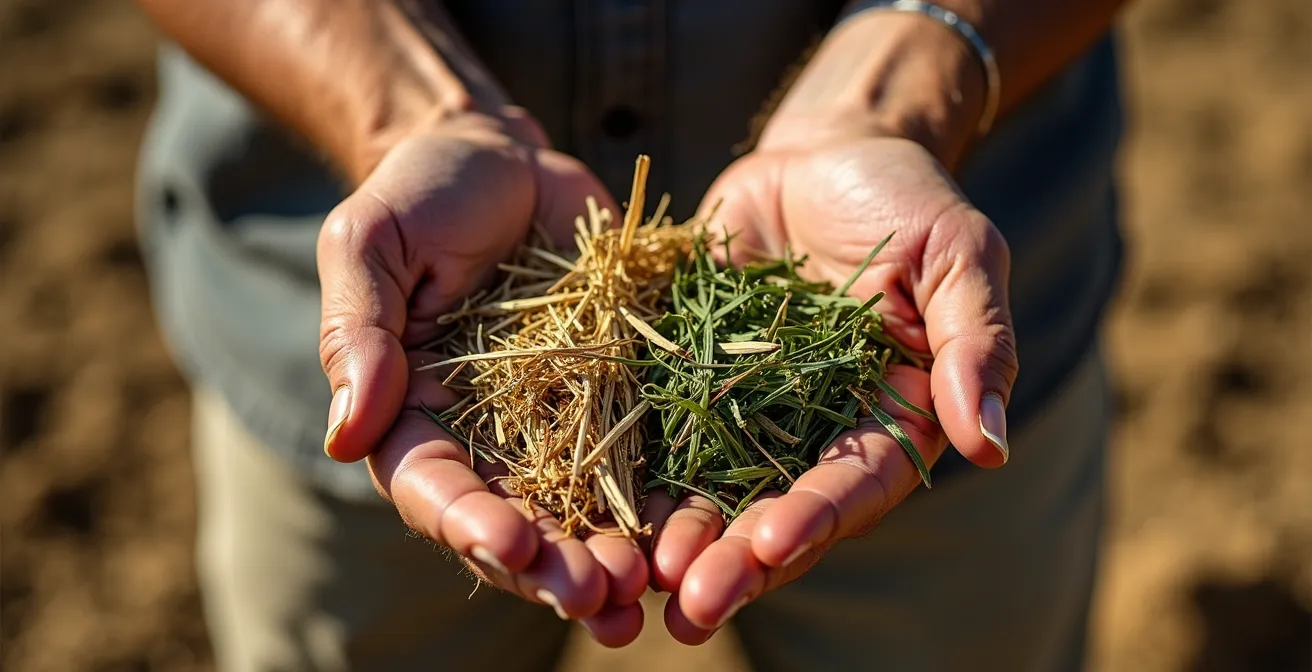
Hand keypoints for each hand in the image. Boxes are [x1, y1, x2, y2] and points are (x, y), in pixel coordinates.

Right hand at [317, 111, 646, 645]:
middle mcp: (486, 437)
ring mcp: (557, 422)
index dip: (469, 522)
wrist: (503, 159)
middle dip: (552, 565)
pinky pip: (644, 453)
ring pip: (584, 507)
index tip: (509, 544)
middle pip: (515, 520)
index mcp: (413, 416)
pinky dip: (666, 498)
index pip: (434, 487)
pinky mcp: (619, 394)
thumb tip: (346, 436)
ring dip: (614, 555)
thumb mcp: (370, 245)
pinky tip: (697, 531)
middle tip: (598, 597)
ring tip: (650, 589)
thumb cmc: (419, 195)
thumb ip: (359, 334)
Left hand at [646, 136, 1018, 642]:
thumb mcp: (958, 256)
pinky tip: (588, 509)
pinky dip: (625, 470)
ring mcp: (742, 409)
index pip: (856, 484)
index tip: (772, 545)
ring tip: (635, 580)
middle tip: (691, 604)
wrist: (821, 157)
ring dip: (673, 537)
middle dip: (735, 560)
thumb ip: (977, 342)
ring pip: (707, 487)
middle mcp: (811, 432)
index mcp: (885, 418)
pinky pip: (652, 427)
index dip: (815, 518)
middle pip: (774, 508)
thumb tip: (991, 443)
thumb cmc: (906, 201)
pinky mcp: (684, 377)